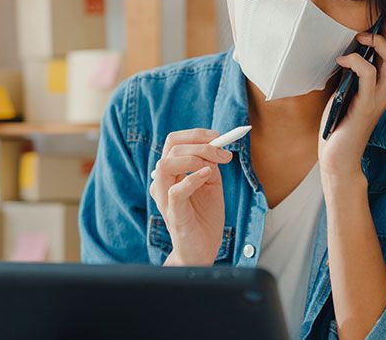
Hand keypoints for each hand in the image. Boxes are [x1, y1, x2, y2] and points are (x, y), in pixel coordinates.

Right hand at [149, 128, 233, 265]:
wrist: (202, 250)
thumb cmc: (204, 218)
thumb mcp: (211, 184)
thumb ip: (210, 164)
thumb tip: (217, 146)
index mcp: (170, 173)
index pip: (174, 141)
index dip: (196, 134)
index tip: (219, 136)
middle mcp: (162, 182)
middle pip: (171, 147)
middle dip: (201, 144)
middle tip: (224, 153)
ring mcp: (165, 197)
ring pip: (166, 164)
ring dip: (195, 158)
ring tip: (214, 166)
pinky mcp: (172, 214)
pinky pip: (175, 191)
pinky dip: (192, 179)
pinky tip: (207, 175)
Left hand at [318, 31, 385, 183]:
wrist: (338, 159)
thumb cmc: (338, 128)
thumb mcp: (344, 96)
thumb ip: (349, 78)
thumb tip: (344, 54)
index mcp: (380, 92)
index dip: (383, 42)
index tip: (366, 30)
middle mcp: (384, 94)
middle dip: (383, 38)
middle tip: (363, 33)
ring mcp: (378, 100)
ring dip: (375, 44)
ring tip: (357, 40)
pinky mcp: (365, 106)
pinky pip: (369, 76)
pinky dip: (357, 62)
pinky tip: (343, 61)